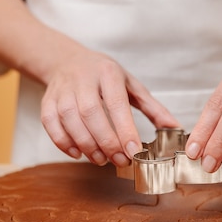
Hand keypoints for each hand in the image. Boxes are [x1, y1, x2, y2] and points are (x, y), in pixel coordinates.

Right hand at [0, 0, 179, 166]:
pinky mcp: (47, 100)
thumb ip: (152, 108)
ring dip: (86, 145)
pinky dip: (63, 143)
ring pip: (70, 120)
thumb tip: (174, 128)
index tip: (134, 151)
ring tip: (101, 160)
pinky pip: (51, 124)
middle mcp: (83, 79)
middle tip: (119, 160)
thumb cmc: (104, 77)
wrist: (67, 61)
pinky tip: (78, 153)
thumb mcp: (131, 86)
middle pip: (91, 113)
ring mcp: (62, 90)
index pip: (116, 104)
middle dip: (106, 141)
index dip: (124, 130)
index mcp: (108, 73)